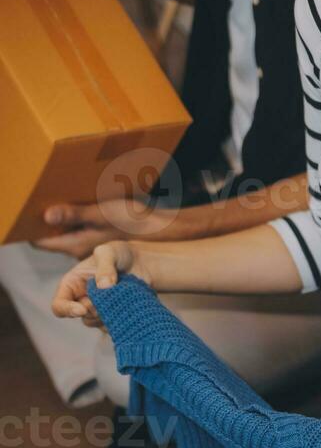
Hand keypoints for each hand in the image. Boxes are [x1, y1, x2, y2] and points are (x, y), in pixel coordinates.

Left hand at [35, 199, 173, 259]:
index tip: (28, 209)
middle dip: (45, 220)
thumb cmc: (134, 221)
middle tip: (44, 197)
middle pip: (52, 236)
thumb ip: (74, 215)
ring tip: (64, 197)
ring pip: (67, 233)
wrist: (164, 230)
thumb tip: (45, 216)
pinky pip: (80, 231)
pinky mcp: (101, 241)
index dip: (30, 226)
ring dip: (63, 218)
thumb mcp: (101, 213)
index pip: (41, 241)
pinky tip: (83, 205)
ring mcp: (91, 246)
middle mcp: (81, 250)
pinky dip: (77, 219)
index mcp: (76, 245)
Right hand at [51, 241, 149, 326]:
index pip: (59, 305)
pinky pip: (113, 326)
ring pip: (98, 323)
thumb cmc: (120, 254)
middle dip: (97, 308)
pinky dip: (120, 319)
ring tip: (122, 295)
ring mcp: (99, 310)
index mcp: (72, 284)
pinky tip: (129, 305)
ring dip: (109, 313)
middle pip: (83, 317)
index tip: (83, 309)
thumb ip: (105, 265)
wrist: (142, 262)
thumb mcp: (109, 252)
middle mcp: (82, 300)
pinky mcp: (114, 316)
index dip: (67, 310)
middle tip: (112, 293)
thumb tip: (104, 286)